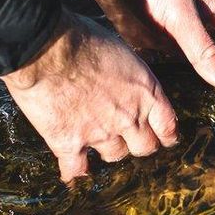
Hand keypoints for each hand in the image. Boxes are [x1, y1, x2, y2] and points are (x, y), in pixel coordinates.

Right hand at [0, 10, 178, 181]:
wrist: (46, 48)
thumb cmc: (82, 38)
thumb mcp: (121, 51)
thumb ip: (128, 75)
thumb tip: (123, 79)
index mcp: (145, 92)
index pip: (168, 126)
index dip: (166, 135)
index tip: (164, 137)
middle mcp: (128, 118)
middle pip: (145, 147)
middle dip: (139, 144)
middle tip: (130, 139)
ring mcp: (100, 134)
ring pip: (114, 157)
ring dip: (108, 150)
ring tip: (98, 142)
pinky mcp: (69, 143)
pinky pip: (75, 168)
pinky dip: (74, 173)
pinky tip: (72, 176)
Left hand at [72, 0, 214, 89]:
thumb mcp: (183, 15)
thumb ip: (205, 50)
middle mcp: (196, 25)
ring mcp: (172, 33)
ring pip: (191, 66)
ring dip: (195, 85)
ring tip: (200, 116)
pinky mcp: (147, 39)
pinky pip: (162, 65)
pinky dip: (167, 81)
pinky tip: (166, 103)